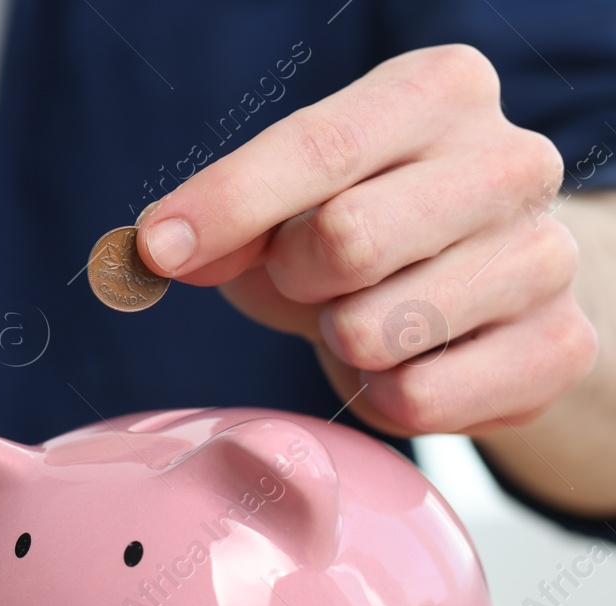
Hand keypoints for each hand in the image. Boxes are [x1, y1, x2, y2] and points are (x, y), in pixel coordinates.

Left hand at [135, 44, 595, 438]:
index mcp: (441, 92)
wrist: (483, 295)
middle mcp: (512, 162)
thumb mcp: (283, 208)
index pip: (318, 146)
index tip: (159, 247)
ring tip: (367, 316)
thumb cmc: (366, 232)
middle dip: (297, 276)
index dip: (226, 204)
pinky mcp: (560, 347)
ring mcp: (546, 256)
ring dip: (340, 340)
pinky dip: (382, 396)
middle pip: (349, 239)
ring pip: (378, 329)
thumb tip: (166, 249)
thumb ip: (224, 222)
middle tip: (309, 280)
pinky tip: (405, 363)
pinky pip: (418, 400)